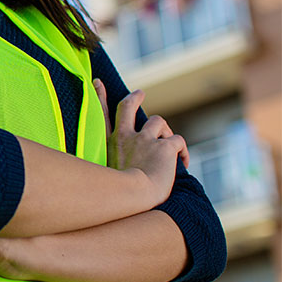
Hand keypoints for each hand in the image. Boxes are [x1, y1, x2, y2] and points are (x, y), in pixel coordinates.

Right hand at [93, 80, 189, 205]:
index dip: (99, 97)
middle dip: (134, 98)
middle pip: (128, 107)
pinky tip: (183, 163)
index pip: (102, 115)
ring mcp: (143, 139)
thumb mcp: (105, 179)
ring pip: (158, 122)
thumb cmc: (118, 197)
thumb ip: (108, 172)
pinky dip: (182, 152)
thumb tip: (105, 184)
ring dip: (166, 132)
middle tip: (139, 93)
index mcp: (109, 144)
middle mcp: (124, 137)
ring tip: (169, 149)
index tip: (98, 83)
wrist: (133, 198)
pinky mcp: (164, 146)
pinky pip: (178, 141)